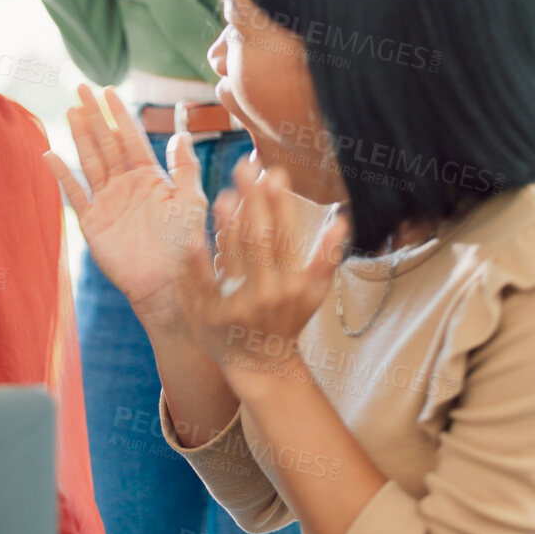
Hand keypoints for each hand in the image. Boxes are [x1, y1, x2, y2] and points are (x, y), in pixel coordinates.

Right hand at [45, 85, 208, 333]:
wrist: (166, 284)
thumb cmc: (184, 245)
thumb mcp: (191, 203)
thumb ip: (185, 168)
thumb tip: (179, 133)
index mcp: (150, 177)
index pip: (130, 137)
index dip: (119, 113)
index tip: (108, 89)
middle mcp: (126, 185)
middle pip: (106, 142)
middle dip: (94, 115)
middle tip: (81, 87)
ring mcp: (107, 202)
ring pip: (90, 160)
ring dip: (79, 135)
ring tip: (70, 110)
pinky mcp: (92, 222)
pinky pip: (74, 193)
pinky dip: (61, 175)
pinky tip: (49, 155)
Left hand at [186, 162, 348, 381]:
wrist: (260, 366)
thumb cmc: (287, 321)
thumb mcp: (314, 294)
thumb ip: (326, 257)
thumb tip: (341, 220)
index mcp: (291, 284)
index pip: (285, 236)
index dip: (280, 204)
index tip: (275, 174)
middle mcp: (267, 294)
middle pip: (259, 240)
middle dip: (253, 202)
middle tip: (245, 167)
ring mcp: (237, 306)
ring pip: (233, 259)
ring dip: (228, 224)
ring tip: (225, 194)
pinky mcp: (209, 317)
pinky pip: (203, 286)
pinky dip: (198, 263)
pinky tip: (193, 237)